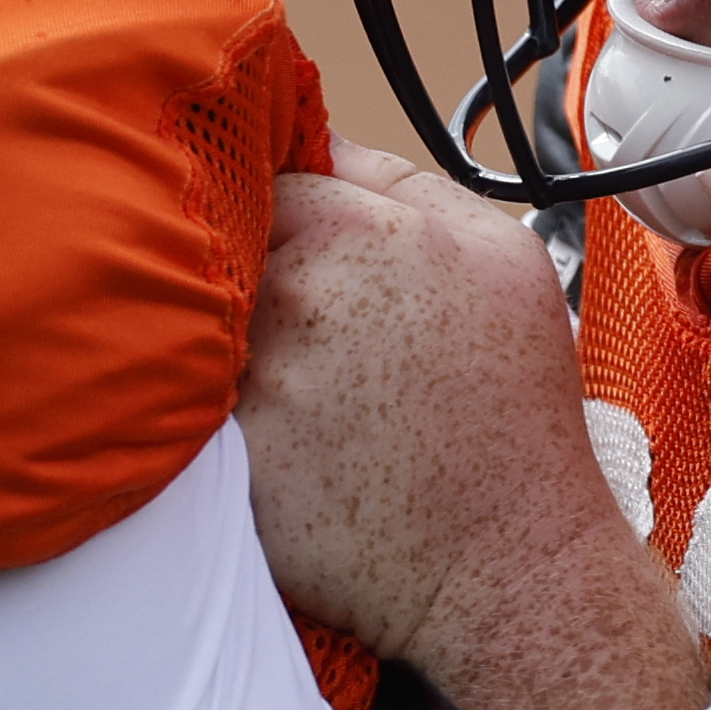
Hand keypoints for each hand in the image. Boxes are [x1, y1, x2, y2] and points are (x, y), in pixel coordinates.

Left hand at [242, 144, 616, 673]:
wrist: (507, 566)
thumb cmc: (513, 417)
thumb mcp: (500, 257)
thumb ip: (401, 183)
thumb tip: (318, 143)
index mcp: (354, 231)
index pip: (262, 182)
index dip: (281, 221)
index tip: (308, 262)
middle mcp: (291, 296)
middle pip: (225, 256)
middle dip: (255, 286)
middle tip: (318, 344)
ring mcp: (252, 380)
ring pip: (205, 335)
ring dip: (236, 355)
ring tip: (311, 403)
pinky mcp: (227, 460)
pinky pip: (197, 417)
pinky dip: (224, 427)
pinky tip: (292, 455)